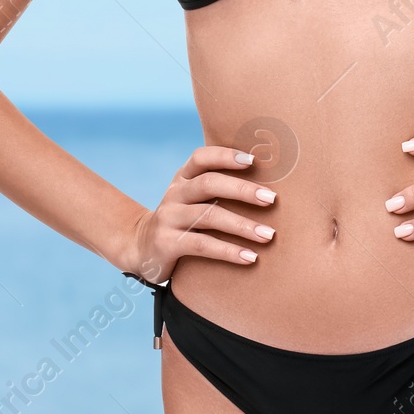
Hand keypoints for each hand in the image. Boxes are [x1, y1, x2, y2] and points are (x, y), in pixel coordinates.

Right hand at [126, 145, 276, 283]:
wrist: (142, 248)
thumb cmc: (183, 220)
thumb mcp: (193, 198)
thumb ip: (218, 187)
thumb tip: (267, 182)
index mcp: (183, 178)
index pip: (201, 158)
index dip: (225, 156)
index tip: (253, 160)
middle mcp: (174, 194)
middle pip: (208, 184)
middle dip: (243, 190)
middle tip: (272, 199)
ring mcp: (168, 218)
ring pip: (209, 216)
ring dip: (242, 225)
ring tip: (269, 235)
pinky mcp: (167, 243)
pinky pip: (202, 245)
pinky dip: (229, 251)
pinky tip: (250, 257)